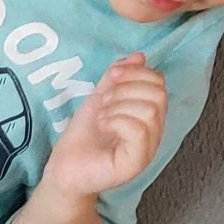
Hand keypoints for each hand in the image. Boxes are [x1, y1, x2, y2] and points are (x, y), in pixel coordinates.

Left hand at [47, 53, 167, 199]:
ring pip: (150, 111)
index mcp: (149, 116)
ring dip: (119, 105)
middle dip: (127, 88)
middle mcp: (154, 133)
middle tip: (104, 100)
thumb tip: (139, 56)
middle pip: (158, 94)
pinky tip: (103, 125)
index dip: (136, 72)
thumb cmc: (83, 136)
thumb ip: (118, 77)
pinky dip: (118, 120)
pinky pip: (140, 131)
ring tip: (102, 115)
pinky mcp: (135, 164)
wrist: (63, 168)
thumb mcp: (100, 97)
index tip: (112, 76)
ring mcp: (147, 150)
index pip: (159, 83)